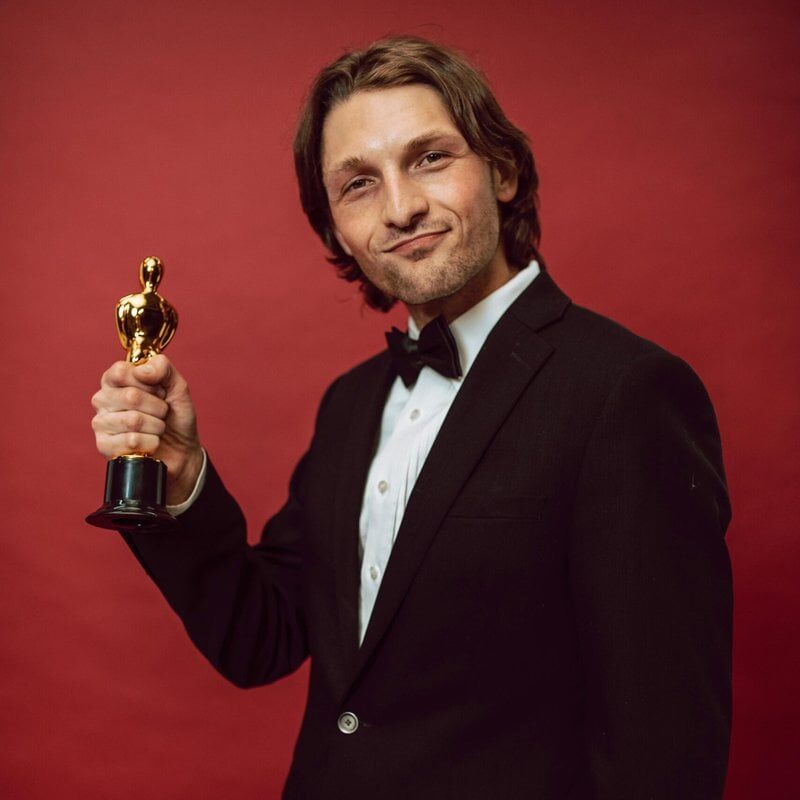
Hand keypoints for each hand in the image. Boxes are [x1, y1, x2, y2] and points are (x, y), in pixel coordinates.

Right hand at [91, 354, 203, 504]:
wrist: (182, 449)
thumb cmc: (175, 415)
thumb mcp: (177, 386)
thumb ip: (163, 368)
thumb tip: (142, 370)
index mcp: (115, 380)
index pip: (121, 372)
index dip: (149, 383)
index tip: (159, 391)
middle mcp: (103, 399)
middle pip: (131, 396)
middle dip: (158, 407)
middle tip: (162, 412)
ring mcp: (101, 422)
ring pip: (134, 420)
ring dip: (157, 426)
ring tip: (157, 428)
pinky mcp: (103, 445)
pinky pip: (132, 441)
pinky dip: (151, 442)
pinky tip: (151, 442)